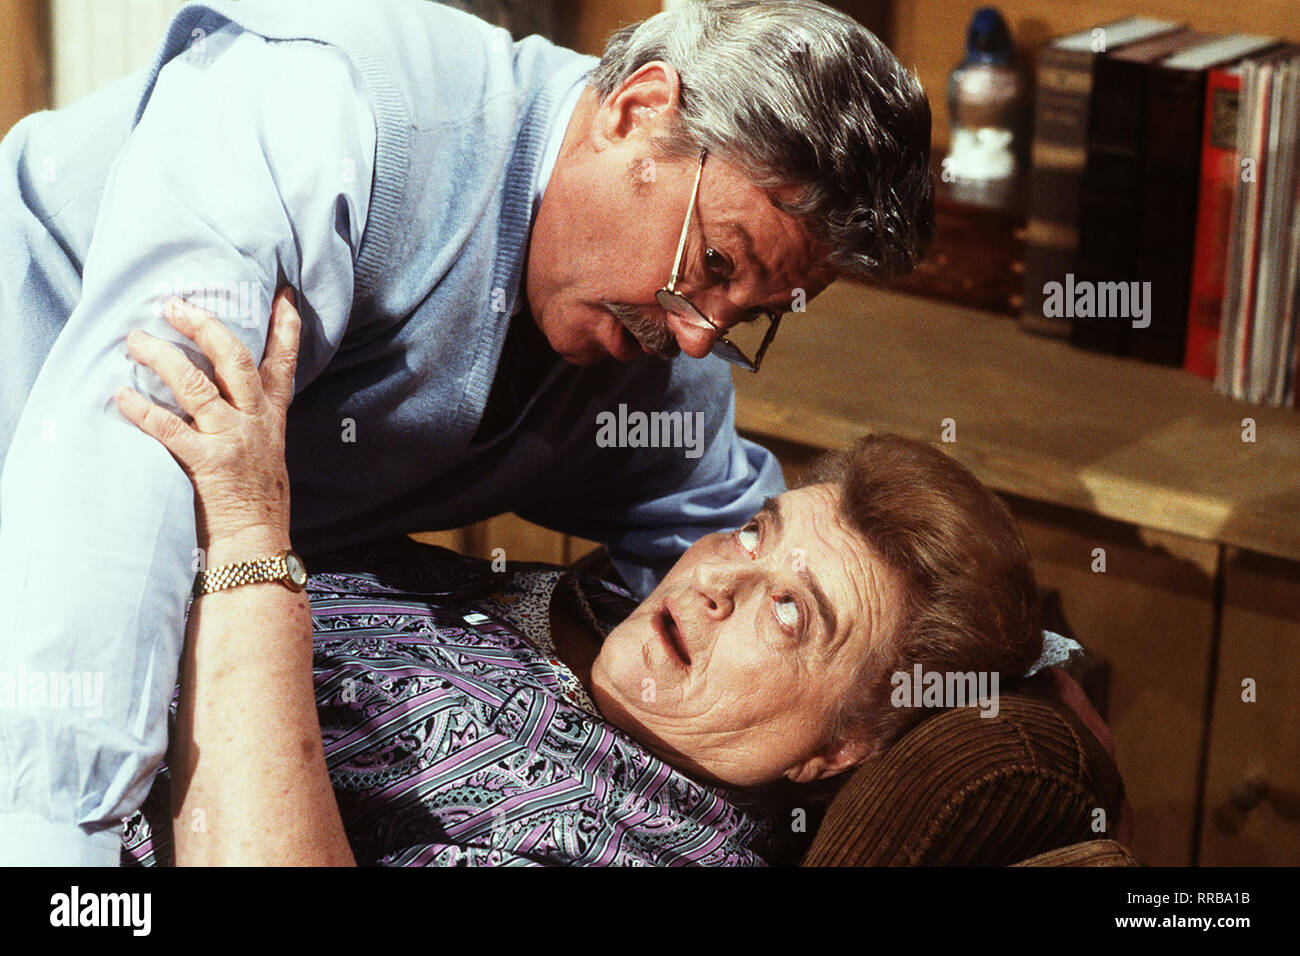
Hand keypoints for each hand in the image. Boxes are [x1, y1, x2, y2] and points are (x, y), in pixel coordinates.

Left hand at [115, 288, 301, 550]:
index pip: (284, 363)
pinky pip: (170, 429)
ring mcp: (232, 441)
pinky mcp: (207, 464)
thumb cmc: (258, 499)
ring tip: (136, 340)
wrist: (258, 542)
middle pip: (235, 360)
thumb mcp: (268, 449)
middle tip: (176, 305)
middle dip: (206, 327)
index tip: (282, 294)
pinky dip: (143, 410)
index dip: (285, 327)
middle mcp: (255, 422)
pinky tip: (121, 395)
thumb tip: (221, 386)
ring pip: (197, 387)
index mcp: (272, 417)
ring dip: (163, 359)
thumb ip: (253, 416)